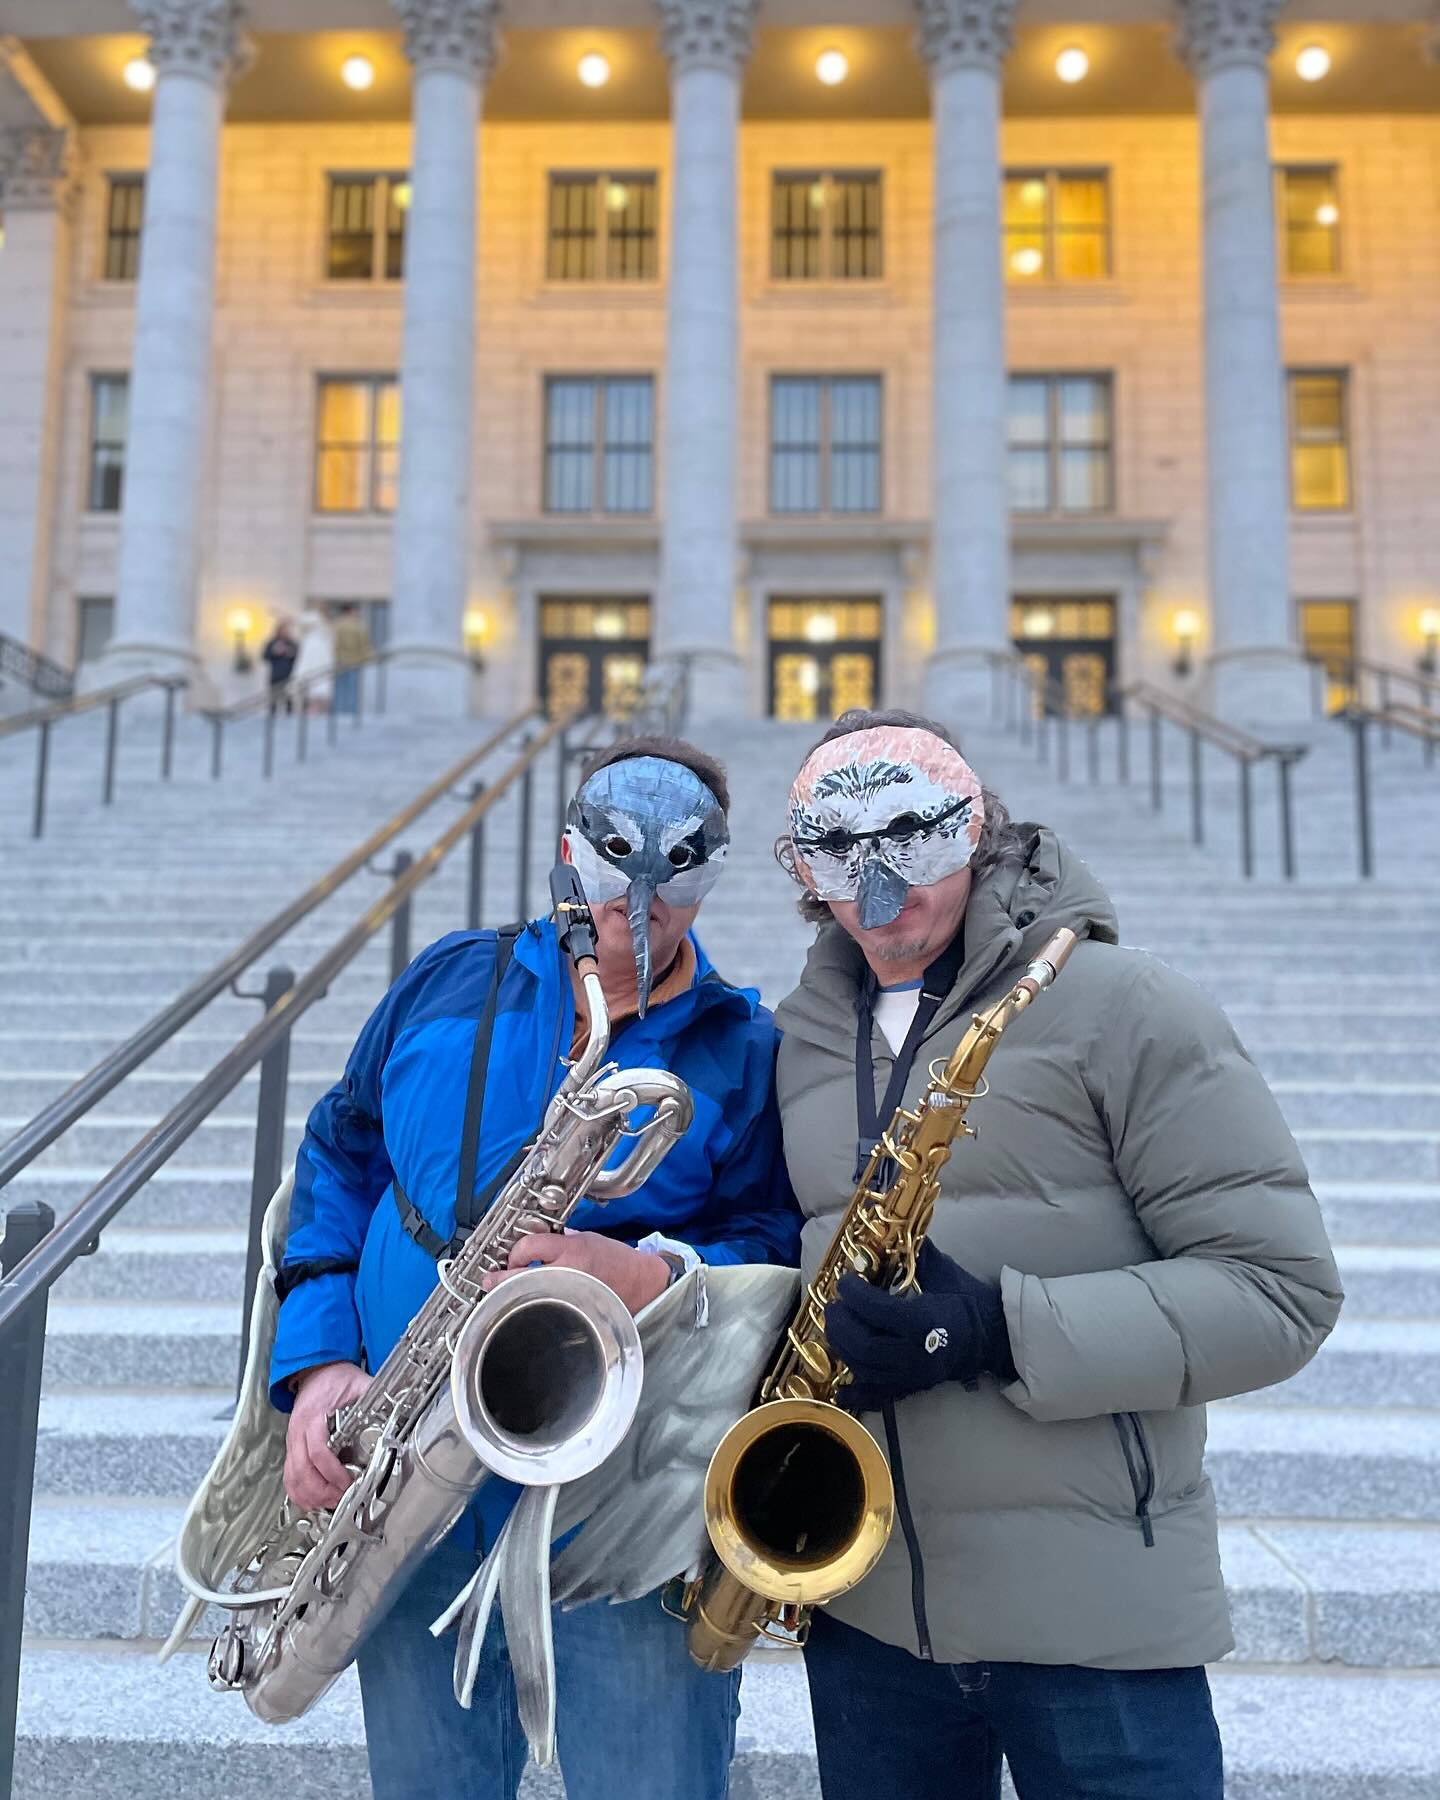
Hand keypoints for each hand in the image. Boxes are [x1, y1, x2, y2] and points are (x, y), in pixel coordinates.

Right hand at [284, 1360, 369, 1511]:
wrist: (316, 1371)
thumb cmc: (335, 1379)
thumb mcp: (358, 1383)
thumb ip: (375, 1397)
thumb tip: (396, 1408)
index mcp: (313, 1416)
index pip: (317, 1451)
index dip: (332, 1472)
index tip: (347, 1483)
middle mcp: (298, 1432)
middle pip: (303, 1471)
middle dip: (322, 1491)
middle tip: (341, 1498)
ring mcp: (292, 1441)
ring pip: (293, 1477)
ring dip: (310, 1495)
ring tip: (330, 1503)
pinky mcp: (292, 1448)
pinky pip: (289, 1476)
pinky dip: (298, 1492)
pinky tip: (312, 1500)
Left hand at [481, 1230, 670, 1315]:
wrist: (640, 1283)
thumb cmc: (616, 1261)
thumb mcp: (586, 1239)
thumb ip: (559, 1240)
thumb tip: (532, 1244)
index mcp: (572, 1249)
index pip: (529, 1245)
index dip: (514, 1251)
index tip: (510, 1256)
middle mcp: (567, 1272)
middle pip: (519, 1275)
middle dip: (500, 1278)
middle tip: (490, 1280)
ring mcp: (568, 1294)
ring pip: (527, 1296)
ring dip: (513, 1295)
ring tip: (506, 1294)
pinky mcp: (572, 1311)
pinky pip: (543, 1309)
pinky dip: (532, 1307)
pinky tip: (528, 1305)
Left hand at [824, 1241, 1015, 1411]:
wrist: (992, 1337)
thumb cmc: (967, 1301)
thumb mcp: (944, 1271)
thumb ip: (917, 1254)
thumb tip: (892, 1233)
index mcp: (923, 1321)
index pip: (877, 1310)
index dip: (854, 1295)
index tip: (845, 1281)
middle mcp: (915, 1353)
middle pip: (865, 1346)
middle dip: (842, 1325)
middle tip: (833, 1307)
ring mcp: (913, 1375)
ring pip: (866, 1370)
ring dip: (843, 1350)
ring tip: (836, 1329)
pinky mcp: (913, 1388)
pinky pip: (880, 1395)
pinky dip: (858, 1394)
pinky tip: (840, 1389)